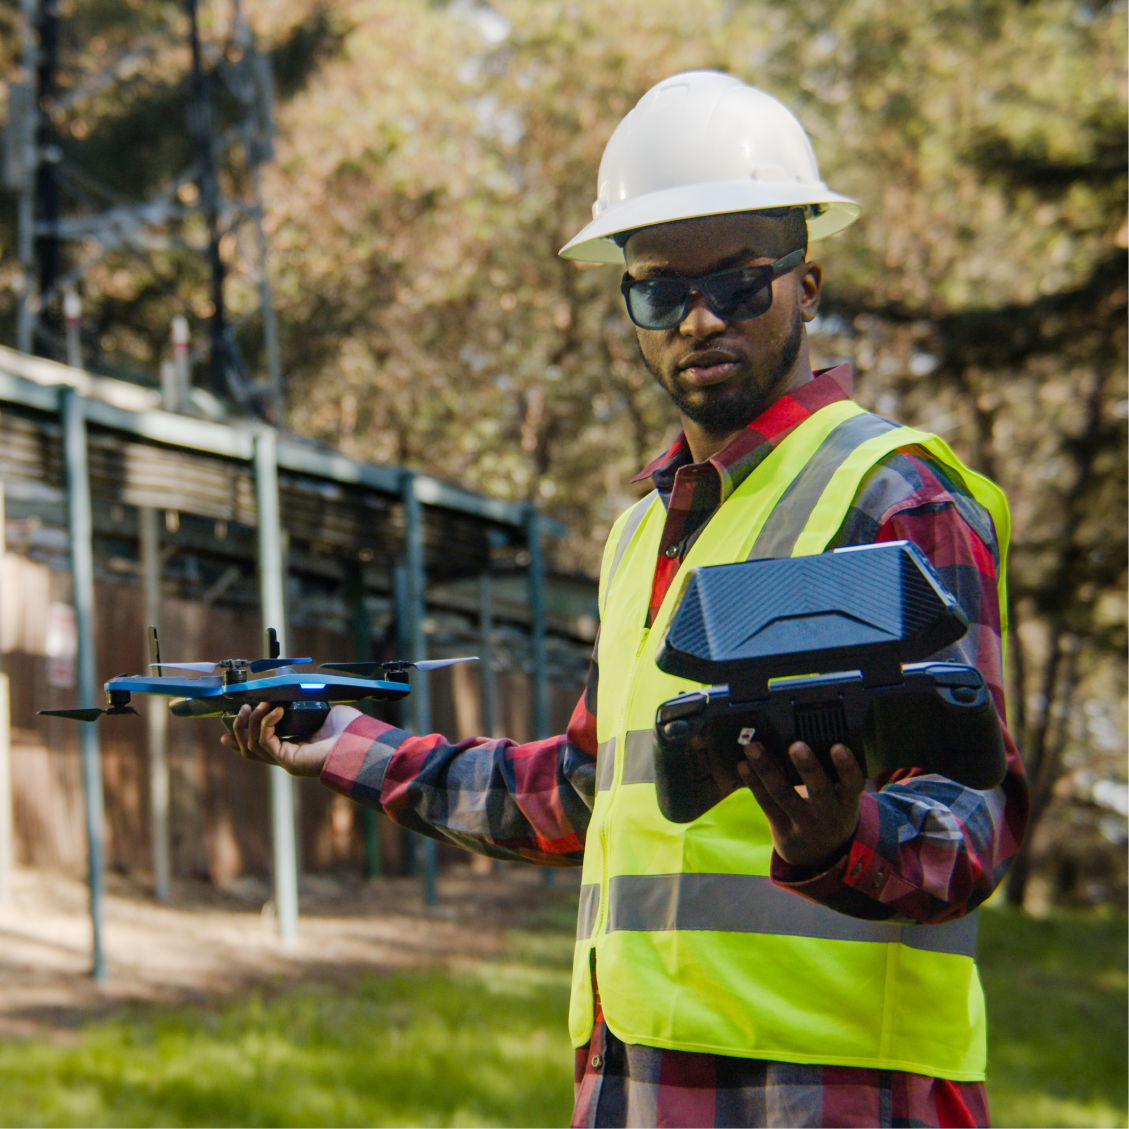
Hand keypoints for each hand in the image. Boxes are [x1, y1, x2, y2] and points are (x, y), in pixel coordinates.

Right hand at [220, 702, 361, 776]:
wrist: (360, 741)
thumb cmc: (348, 728)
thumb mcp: (321, 712)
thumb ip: (303, 705)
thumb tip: (292, 693)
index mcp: (295, 748)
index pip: (261, 747)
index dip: (241, 739)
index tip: (223, 735)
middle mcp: (288, 757)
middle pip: (249, 749)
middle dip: (239, 729)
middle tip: (242, 708)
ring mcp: (286, 761)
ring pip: (252, 746)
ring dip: (252, 722)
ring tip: (260, 705)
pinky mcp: (287, 760)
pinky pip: (264, 741)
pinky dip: (265, 723)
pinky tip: (276, 710)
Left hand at [737, 741, 864, 870]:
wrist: (823, 856)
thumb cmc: (831, 812)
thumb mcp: (842, 798)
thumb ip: (831, 775)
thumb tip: (809, 734)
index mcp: (847, 802)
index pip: (853, 783)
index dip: (846, 766)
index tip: (837, 746)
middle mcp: (829, 815)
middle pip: (819, 790)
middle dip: (807, 767)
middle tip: (796, 746)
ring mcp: (805, 825)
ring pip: (784, 795)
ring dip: (767, 769)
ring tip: (754, 748)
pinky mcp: (783, 831)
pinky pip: (766, 804)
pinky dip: (754, 783)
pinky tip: (744, 765)